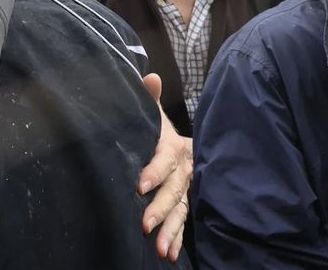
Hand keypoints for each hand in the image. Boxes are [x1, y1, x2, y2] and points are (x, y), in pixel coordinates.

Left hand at [138, 72, 192, 261]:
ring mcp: (189, 188)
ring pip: (181, 210)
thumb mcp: (154, 113)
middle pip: (174, 189)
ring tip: (159, 249)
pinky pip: (184, 221)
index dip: (154, 171)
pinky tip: (168, 254)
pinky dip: (177, 238)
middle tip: (144, 225)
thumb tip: (149, 76)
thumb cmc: (160, 129)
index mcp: (175, 145)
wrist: (186, 144)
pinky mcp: (188, 202)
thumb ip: (149, 97)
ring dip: (171, 230)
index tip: (139, 186)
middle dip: (159, 208)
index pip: (165, 158)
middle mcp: (186, 168)